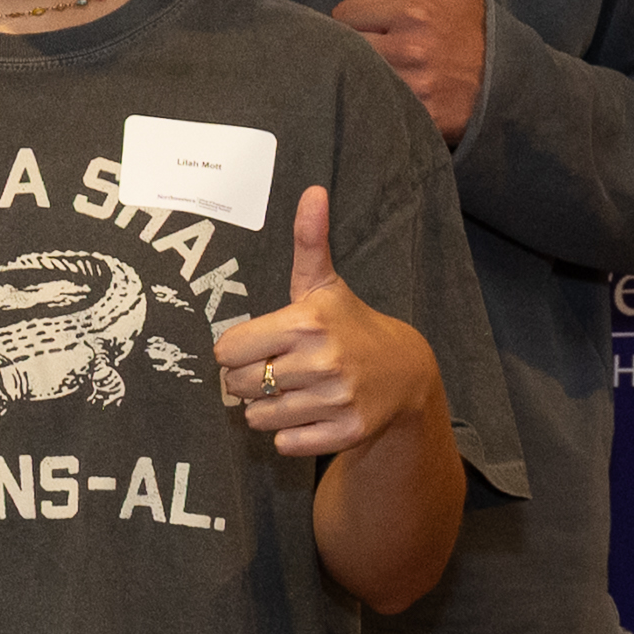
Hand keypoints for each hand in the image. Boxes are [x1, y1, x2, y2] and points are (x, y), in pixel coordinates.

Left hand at [211, 185, 438, 458]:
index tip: (260, 346)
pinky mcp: (346, 432)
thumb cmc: (349, 325)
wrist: (406, 374)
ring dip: (267, 409)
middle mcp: (322, 361)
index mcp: (306, 322)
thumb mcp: (324, 285)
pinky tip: (312, 412)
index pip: (227, 351)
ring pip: (257, 418)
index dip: (236, 351)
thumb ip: (309, 241)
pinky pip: (284, 443)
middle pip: (237, 386)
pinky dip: (289, 434)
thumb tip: (313, 190)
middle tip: (277, 370)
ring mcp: (336, 399)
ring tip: (297, 390)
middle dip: (248, 380)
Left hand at [329, 0, 486, 143]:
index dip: (353, 21)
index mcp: (414, 14)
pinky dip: (366, 105)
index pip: (346, 13)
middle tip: (365, 52)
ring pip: (350, 74)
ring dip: (352, 74)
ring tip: (367, 74)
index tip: (367, 27)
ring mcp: (410, 87)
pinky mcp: (411, 118)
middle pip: (343, 45)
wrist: (511, 90)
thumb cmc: (478, 35)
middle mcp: (409, 51)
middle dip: (349, 46)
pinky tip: (375, 102)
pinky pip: (367, 106)